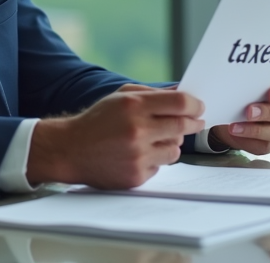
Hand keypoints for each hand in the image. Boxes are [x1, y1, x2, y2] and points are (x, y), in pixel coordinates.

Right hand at [26, 84, 204, 189]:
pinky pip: (161, 166)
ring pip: (175, 149)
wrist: (70, 150)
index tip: (199, 107)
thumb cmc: (98, 120)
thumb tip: (182, 93)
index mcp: (133, 106)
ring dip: (172, 142)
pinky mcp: (135, 175)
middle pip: (182, 126)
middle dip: (193, 123)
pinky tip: (138, 153)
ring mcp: (137, 155)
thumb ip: (151, 94)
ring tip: (156, 138)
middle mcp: (137, 130)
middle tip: (196, 121)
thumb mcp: (120, 97)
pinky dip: (155, 159)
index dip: (194, 104)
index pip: (179, 103)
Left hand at [208, 79, 269, 155]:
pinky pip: (263, 144)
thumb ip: (250, 81)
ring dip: (256, 128)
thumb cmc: (243, 93)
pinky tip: (235, 131)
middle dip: (268, 111)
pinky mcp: (269, 144)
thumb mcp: (247, 84)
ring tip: (236, 125)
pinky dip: (247, 137)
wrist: (230, 114)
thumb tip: (237, 77)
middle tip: (249, 110)